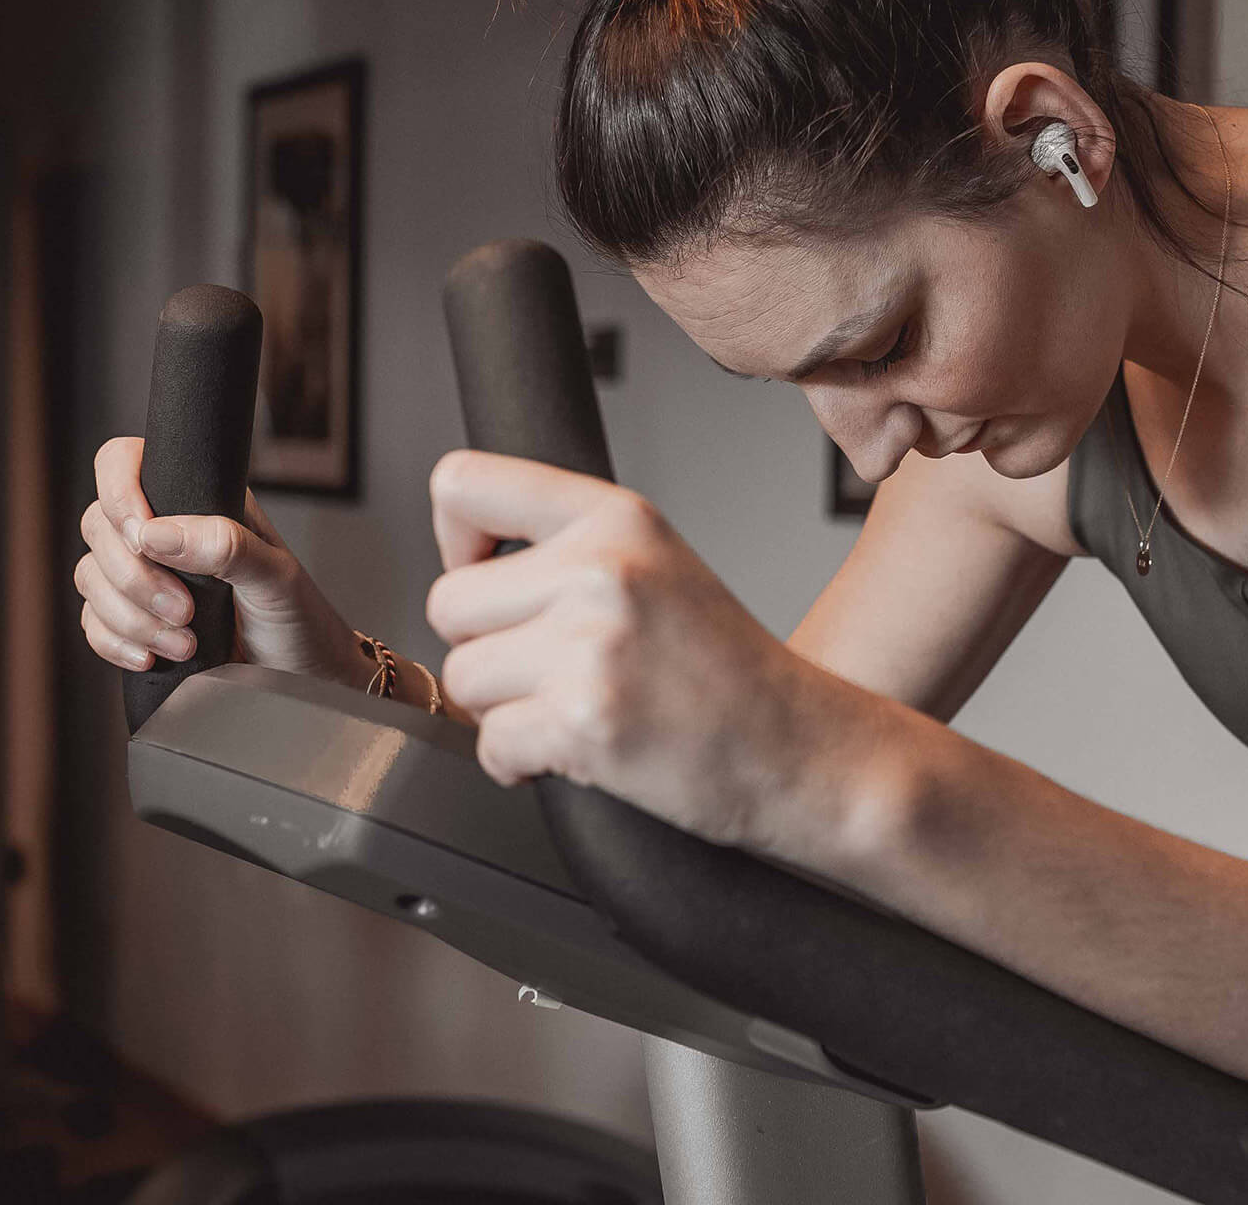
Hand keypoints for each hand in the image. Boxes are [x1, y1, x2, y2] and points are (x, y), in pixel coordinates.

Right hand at [76, 436, 368, 685]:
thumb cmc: (301, 620)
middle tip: (186, 612)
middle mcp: (166, 532)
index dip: (118, 491)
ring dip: (131, 617)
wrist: (304, 678)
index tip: (141, 536)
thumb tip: (155, 531)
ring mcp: (145, 576)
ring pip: (91, 577)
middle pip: (100, 526)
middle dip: (134, 577)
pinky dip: (115, 642)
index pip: (126, 463)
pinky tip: (151, 658)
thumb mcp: (278, 579)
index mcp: (200, 502)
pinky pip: (93, 622)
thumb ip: (227, 547)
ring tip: (185, 644)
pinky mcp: (134, 620)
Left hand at [426, 450, 816, 850]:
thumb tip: (461, 560)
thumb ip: (570, 547)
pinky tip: (578, 751)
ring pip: (462, 678)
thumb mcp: (659, 566)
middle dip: (485, 648)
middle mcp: (601, 569)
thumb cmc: (727, 671)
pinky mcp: (583, 721)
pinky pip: (489, 742)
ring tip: (578, 708)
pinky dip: (518, 762)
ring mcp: (591, 646)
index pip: (463, 484)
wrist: (799, 748)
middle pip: (448, 604)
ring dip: (503, 709)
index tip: (485, 573)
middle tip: (554, 669)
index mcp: (617, 519)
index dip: (455, 539)